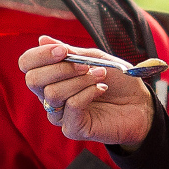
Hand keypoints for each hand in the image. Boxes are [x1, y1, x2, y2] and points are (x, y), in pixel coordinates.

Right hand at [18, 35, 153, 146]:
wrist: (140, 103)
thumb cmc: (118, 80)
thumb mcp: (95, 59)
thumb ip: (70, 52)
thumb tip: (42, 40)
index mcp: (52, 76)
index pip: (28, 64)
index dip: (40, 55)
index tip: (63, 50)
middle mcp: (50, 96)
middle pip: (34, 80)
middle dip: (61, 68)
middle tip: (85, 66)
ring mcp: (60, 114)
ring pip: (53, 93)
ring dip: (81, 80)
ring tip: (101, 76)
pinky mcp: (72, 128)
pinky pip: (71, 106)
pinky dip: (88, 93)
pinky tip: (101, 90)